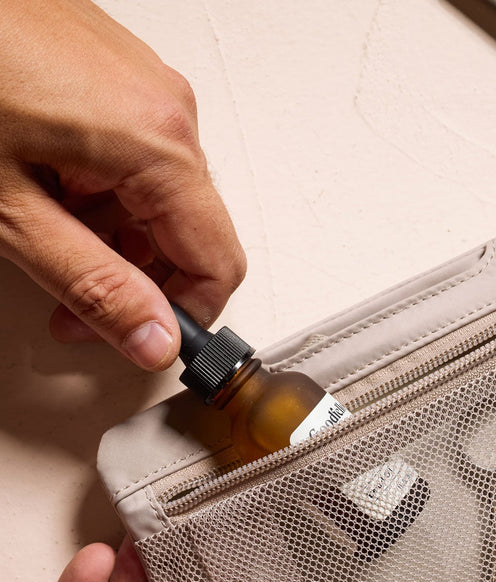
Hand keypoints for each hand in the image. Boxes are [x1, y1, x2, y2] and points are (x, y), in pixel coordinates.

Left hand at [0, 0, 245, 367]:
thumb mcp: (12, 211)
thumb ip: (93, 286)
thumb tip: (153, 338)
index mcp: (155, 144)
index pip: (218, 264)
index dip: (186, 317)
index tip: (147, 340)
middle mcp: (167, 107)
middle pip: (192, 234)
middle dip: (141, 283)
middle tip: (79, 309)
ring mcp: (144, 82)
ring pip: (161, 197)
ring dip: (115, 239)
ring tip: (45, 236)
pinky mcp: (117, 71)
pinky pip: (136, 155)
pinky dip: (102, 191)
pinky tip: (47, 187)